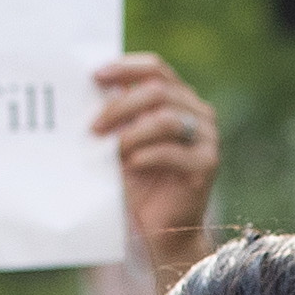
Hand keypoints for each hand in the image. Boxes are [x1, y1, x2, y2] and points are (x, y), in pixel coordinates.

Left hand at [94, 54, 221, 284]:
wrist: (161, 226)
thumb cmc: (138, 181)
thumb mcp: (122, 139)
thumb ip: (116, 115)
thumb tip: (87, 90)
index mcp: (179, 99)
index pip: (156, 69)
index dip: (126, 68)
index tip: (95, 77)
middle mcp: (199, 114)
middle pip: (159, 91)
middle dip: (120, 106)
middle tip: (93, 127)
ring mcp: (208, 138)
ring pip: (166, 119)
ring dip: (131, 133)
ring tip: (112, 150)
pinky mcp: (207, 164)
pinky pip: (173, 152)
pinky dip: (145, 156)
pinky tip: (130, 166)